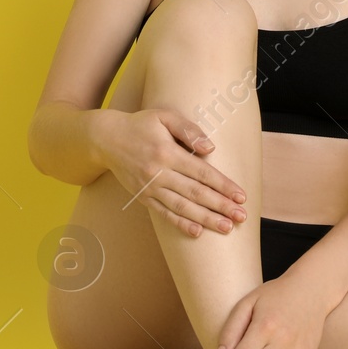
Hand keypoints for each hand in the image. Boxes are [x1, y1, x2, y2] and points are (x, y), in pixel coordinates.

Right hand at [96, 109, 247, 236]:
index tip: (241, 195)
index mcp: (167, 152)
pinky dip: (180, 224)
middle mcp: (159, 173)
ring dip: (206, 219)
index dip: (223, 185)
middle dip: (221, 206)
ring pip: (182, 207)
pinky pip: (164, 214)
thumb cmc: (140, 125)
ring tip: (226, 228)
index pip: (202, 172)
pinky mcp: (142, 197)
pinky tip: (197, 232)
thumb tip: (211, 148)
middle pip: (195, 193)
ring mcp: (150, 188)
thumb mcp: (164, 117)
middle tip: (241, 217)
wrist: (105, 139)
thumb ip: (189, 130)